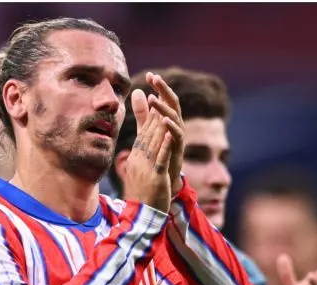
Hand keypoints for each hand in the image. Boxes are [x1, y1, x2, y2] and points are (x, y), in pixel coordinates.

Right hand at [122, 89, 174, 212]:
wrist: (142, 216)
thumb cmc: (142, 193)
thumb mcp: (140, 170)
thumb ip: (141, 157)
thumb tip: (138, 144)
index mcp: (136, 157)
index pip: (143, 131)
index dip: (149, 112)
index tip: (154, 95)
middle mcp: (139, 159)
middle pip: (148, 132)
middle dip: (153, 111)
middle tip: (158, 92)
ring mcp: (146, 168)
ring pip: (155, 142)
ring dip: (160, 123)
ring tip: (165, 105)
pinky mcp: (156, 177)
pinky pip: (161, 158)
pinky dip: (166, 144)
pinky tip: (172, 132)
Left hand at [145, 72, 185, 193]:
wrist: (163, 178)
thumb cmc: (157, 152)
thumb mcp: (147, 129)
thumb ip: (142, 113)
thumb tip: (137, 92)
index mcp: (168, 119)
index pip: (164, 98)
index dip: (159, 87)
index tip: (150, 75)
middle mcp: (176, 125)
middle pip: (172, 103)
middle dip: (164, 90)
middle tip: (155, 78)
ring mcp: (178, 136)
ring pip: (174, 117)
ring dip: (164, 107)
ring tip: (154, 98)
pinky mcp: (178, 149)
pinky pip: (177, 135)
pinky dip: (172, 127)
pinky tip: (164, 119)